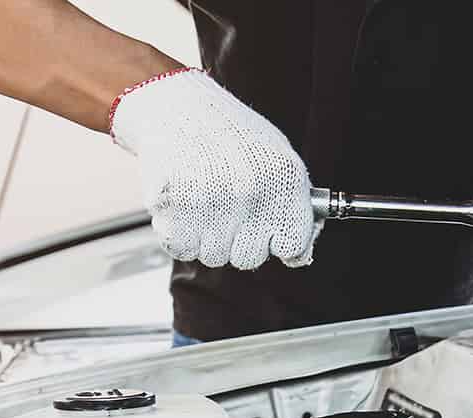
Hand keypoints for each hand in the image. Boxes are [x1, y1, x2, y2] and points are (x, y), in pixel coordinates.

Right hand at [110, 70, 319, 269]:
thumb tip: (298, 254)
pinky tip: (182, 205)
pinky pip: (180, 248)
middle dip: (237, 240)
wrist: (174, 105)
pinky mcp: (174, 209)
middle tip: (225, 208)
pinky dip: (177, 234)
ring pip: (213, 256)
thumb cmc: (226, 131)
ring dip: (205, 237)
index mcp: (282, 179)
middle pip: (248, 257)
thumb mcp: (276, 156)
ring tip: (201, 201)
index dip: (277, 242)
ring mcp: (212, 203)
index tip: (268, 233)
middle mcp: (250, 192)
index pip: (292, 246)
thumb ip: (292, 204)